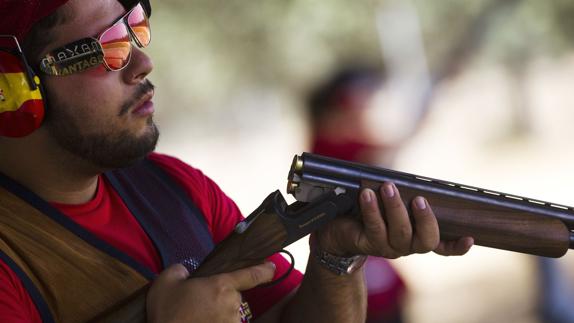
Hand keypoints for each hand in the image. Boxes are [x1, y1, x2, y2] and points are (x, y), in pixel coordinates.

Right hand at [147, 262, 275, 322]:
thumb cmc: (166, 311)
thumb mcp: (166, 281)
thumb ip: (180, 270)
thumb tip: (185, 273)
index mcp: (221, 285)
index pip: (251, 274)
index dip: (264, 270)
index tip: (271, 267)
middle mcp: (231, 304)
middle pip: (232, 296)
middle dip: (219, 297)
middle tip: (197, 303)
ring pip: (228, 314)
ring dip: (216, 314)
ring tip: (195, 317)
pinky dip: (214, 322)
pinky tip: (198, 322)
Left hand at [315, 182, 473, 257]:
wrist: (337, 229)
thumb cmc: (370, 210)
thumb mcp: (391, 202)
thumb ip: (405, 196)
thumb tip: (412, 182)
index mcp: (417, 236)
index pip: (442, 246)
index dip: (457, 246)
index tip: (470, 238)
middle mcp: (407, 246)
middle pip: (425, 240)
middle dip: (425, 219)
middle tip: (420, 199)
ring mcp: (389, 248)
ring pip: (400, 232)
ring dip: (395, 207)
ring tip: (389, 187)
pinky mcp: (369, 244)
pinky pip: (374, 227)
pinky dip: (372, 208)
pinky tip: (367, 194)